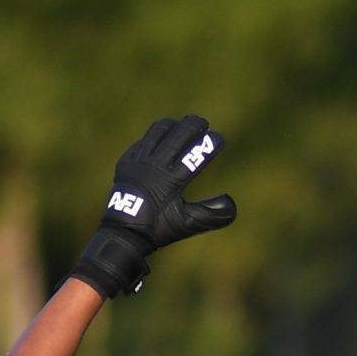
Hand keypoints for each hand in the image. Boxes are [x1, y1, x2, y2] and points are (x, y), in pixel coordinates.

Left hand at [69, 114, 238, 297]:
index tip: (219, 138)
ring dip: (173, 126)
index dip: (210, 144)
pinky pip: (144, 140)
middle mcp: (154, 167)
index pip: (195, 155)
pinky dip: (155, 137)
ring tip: (182, 127)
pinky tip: (162, 141)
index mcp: (171, 181)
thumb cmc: (159, 229)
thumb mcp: (188, 224)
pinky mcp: (127, 160)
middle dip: (193, 125)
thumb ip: (212, 214)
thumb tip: (232, 202)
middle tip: (203, 124)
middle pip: (178, 134)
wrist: (124, 231)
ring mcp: (139, 161)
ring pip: (158, 131)